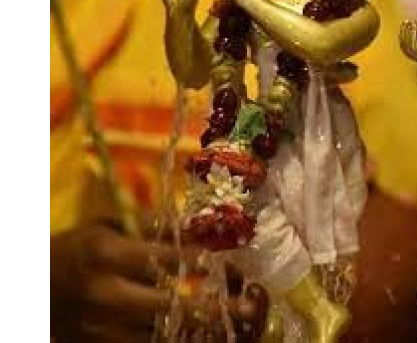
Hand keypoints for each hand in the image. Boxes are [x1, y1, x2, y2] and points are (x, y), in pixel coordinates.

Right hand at [51, 222, 268, 341]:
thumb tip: (193, 220)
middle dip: (216, 308)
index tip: (230, 262)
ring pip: (165, 338)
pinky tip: (202, 338)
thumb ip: (148, 224)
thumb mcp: (104, 227)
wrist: (32, 291)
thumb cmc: (74, 250)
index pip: (165, 258)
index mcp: (106, 256)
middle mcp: (106, 296)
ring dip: (205, 333)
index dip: (203, 261)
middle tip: (249, 305)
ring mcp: (103, 332)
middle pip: (172, 307)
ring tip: (238, 328)